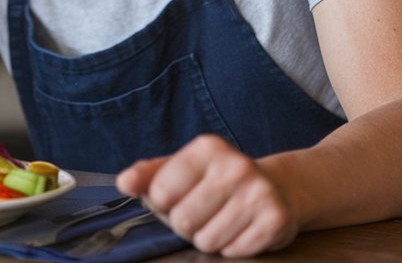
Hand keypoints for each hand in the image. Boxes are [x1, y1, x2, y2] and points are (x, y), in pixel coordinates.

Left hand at [116, 135, 298, 256]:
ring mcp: (258, 193)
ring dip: (209, 239)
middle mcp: (235, 166)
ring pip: (206, 241)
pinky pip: (233, 252)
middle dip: (186, 225)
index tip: (179, 198)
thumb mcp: (181, 169)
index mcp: (207, 148)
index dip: (164, 204)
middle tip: (203, 214)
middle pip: (183, 220)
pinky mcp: (275, 220)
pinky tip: (241, 229)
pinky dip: (232, 248)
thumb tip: (123, 183)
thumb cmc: (217, 181)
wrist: (278, 189)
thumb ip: (148, 175)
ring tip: (223, 221)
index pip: (160, 193)